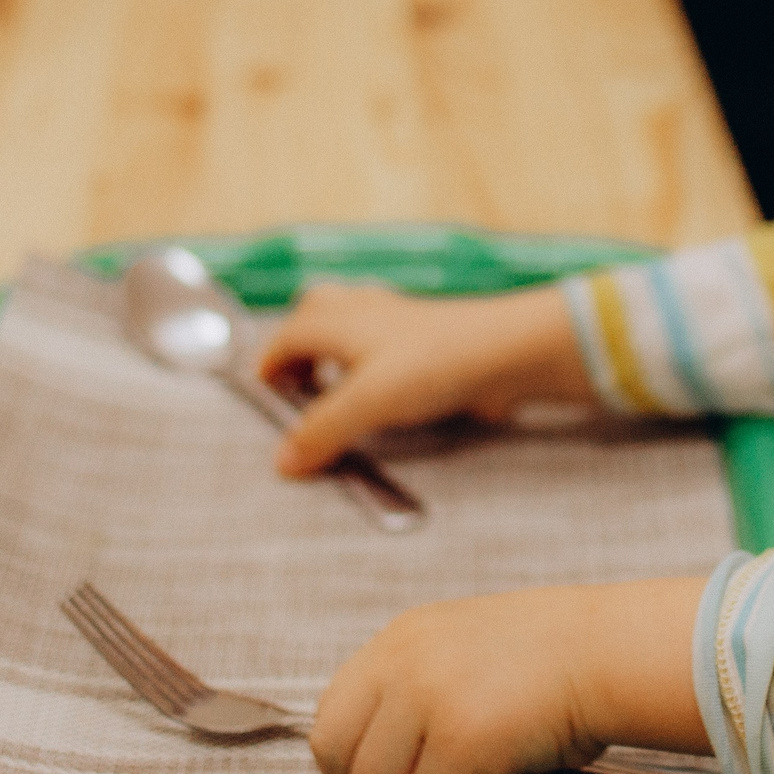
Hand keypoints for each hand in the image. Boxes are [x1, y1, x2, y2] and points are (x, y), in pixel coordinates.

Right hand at [257, 282, 592, 475]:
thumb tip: (282, 460)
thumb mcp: (368, 401)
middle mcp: (366, 314)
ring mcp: (400, 325)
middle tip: (295, 384)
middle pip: (316, 313)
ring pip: (352, 323)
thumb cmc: (438, 361)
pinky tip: (382, 393)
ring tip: (333, 391)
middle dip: (298, 344)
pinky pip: (386, 345)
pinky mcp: (428, 344)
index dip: (270, 365)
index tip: (264, 395)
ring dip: (334, 351)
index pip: (288, 336)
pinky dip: (370, 364)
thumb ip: (322, 431)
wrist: (508, 351)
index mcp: (341, 320)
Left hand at [312, 578, 708, 773]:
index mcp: (399, 640)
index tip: (388, 770)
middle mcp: (402, 664)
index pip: (328, 714)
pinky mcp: (458, 744)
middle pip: (335, 756)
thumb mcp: (459, 646)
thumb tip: (377, 750)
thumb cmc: (549, 656)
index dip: (352, 756)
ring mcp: (427, 702)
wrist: (606, 652)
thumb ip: (412, 684)